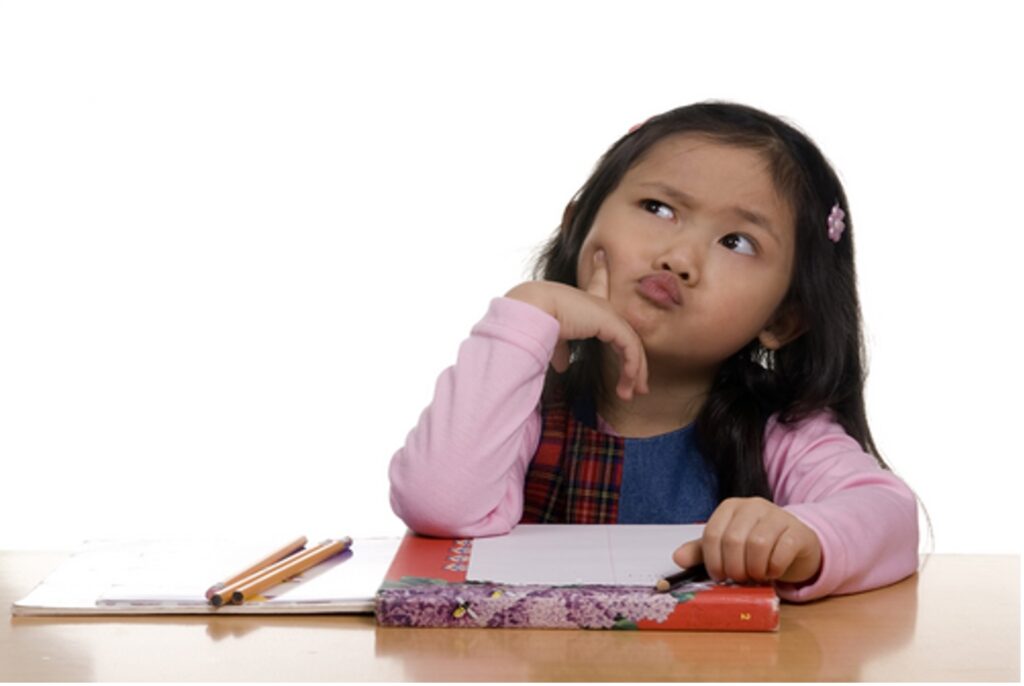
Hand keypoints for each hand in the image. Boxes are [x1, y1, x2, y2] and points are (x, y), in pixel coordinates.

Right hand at [505, 250, 648, 399]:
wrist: (533, 310)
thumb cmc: (536, 322)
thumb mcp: (551, 338)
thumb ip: (561, 349)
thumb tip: (563, 366)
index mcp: (581, 301)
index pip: (595, 282)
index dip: (599, 270)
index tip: (601, 256)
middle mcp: (597, 304)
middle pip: (623, 332)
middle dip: (632, 360)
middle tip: (637, 386)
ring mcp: (607, 313)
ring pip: (631, 345)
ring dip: (634, 372)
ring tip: (630, 394)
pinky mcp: (612, 322)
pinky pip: (630, 349)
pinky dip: (631, 368)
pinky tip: (628, 384)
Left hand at [672, 497, 821, 583]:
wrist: (795, 544)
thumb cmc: (755, 545)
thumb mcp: (725, 547)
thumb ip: (701, 552)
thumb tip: (677, 558)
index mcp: (730, 508)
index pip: (712, 534)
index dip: (712, 561)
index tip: (719, 576)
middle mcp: (752, 506)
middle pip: (733, 540)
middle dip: (734, 568)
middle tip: (739, 579)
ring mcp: (777, 515)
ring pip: (758, 544)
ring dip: (754, 568)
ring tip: (756, 575)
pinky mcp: (797, 530)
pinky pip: (782, 551)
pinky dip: (774, 567)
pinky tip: (773, 572)